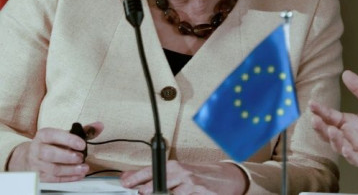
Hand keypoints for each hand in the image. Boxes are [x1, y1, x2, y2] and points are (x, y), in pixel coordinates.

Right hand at [7, 122, 103, 181]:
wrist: (32, 155)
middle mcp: (37, 149)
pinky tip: (78, 175)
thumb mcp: (65, 134)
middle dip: (67, 157)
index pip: (53, 135)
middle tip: (81, 157)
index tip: (82, 144)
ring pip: (52, 169)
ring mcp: (37, 164)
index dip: (68, 140)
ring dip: (70, 170)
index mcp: (44, 135)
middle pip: (49, 154)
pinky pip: (53, 179)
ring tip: (84, 168)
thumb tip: (99, 126)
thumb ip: (83, 130)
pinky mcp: (39, 176)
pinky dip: (67, 178)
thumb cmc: (52, 143)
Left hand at [120, 160, 247, 194]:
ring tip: (162, 192)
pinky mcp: (202, 194)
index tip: (127, 182)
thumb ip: (156, 175)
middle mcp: (185, 175)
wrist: (228, 177)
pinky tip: (181, 194)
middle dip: (147, 189)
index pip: (153, 171)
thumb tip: (128, 176)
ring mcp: (193, 186)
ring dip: (164, 194)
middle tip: (140, 192)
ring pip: (172, 193)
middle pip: (160, 184)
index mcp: (177, 167)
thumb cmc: (202, 175)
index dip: (137, 177)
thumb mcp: (180, 172)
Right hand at [308, 70, 357, 168]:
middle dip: (320, 127)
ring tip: (330, 130)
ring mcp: (356, 148)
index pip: (330, 116)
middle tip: (314, 119)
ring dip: (334, 139)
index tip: (312, 103)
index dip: (320, 110)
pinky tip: (346, 149)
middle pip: (329, 133)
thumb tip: (346, 73)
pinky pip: (355, 159)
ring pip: (339, 146)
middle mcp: (348, 136)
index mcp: (347, 122)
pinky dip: (350, 155)